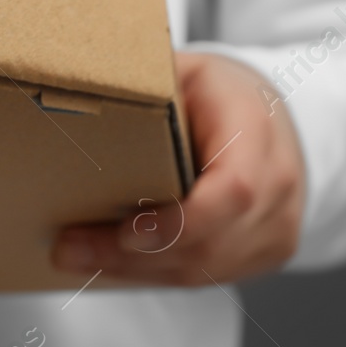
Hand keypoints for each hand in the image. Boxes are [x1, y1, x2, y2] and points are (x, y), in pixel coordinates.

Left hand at [52, 50, 305, 284]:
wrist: (268, 113)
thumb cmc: (214, 91)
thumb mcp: (181, 71)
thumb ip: (141, 88)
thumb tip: (73, 88)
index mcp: (255, 127)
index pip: (234, 189)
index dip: (181, 221)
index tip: (125, 233)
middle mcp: (278, 181)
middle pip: (209, 241)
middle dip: (132, 255)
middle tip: (67, 249)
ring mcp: (278, 221)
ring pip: (205, 268)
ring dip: (134, 270)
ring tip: (75, 257)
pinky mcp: (269, 249)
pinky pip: (210, 275)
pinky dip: (155, 273)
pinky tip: (111, 262)